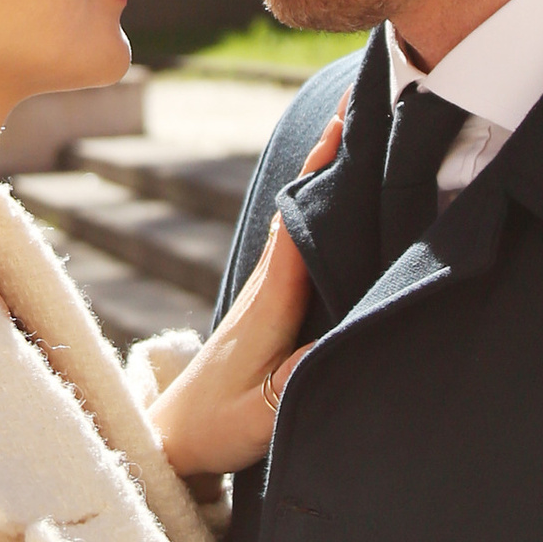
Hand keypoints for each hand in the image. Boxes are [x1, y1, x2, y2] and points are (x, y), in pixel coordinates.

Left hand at [147, 112, 342, 478]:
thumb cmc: (213, 428)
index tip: (354, 113)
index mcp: (272, 294)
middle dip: (338, 149)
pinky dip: (324, 207)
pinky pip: (302, 240)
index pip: (302, 211)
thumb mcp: (263, 413)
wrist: (169, 442)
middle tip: (373, 99)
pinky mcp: (270, 306)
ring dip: (332, 173)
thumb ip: (301, 380)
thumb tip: (354, 338)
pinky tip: (344, 197)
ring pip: (304, 215)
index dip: (327, 162)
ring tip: (368, 130)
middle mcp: (269, 281)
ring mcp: (268, 290)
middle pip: (306, 198)